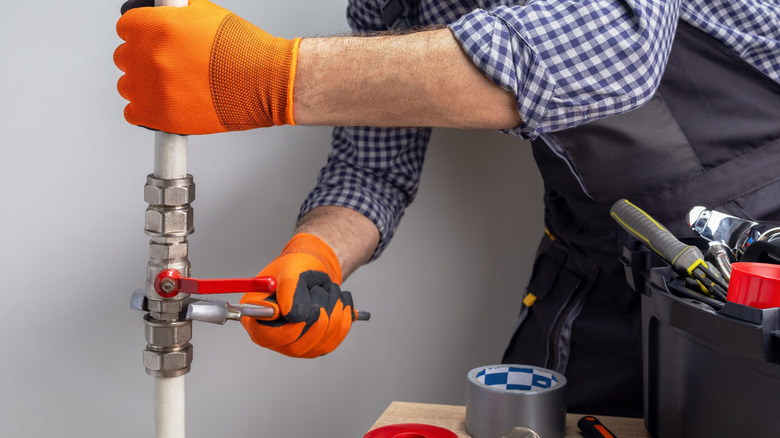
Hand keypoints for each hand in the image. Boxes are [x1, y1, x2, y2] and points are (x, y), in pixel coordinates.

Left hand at [114, 0, 299, 133]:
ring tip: (171, 88)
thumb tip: (162, 14)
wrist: (265, 81)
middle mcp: (150, 56)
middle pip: (124, 58)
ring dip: (144, 87)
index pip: (126, 27)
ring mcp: (153, 88)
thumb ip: (174, 15)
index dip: (140, 34)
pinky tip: (165, 106)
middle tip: (167, 66)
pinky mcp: (161, 117)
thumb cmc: (244, 51)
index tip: (150, 41)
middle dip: (143, 60)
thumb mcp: (206, 14)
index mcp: (158, 26)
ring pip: (128, 87)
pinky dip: (146, 112)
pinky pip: (134, 114)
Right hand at [240, 234, 354, 357]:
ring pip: (320, 342)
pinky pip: (335, 338)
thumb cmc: (296, 267)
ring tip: (329, 290)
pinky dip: (342, 315)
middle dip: (317, 314)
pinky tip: (339, 300)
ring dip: (332, 310)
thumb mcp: (290, 269)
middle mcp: (274, 336)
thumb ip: (288, 290)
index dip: (285, 331)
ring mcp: (296, 343)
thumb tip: (292, 315)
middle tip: (320, 290)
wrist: (314, 268)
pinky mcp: (316, 344)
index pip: (265, 337)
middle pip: (297, 346)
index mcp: (257, 317)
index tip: (303, 315)